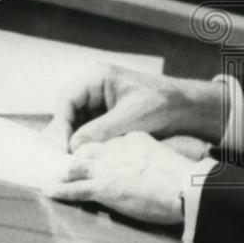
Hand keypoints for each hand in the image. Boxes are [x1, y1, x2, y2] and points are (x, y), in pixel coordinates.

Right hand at [42, 63, 224, 151]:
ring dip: (73, 143)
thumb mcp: (129, 118)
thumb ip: (99, 131)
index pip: (66, 101)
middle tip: (62, 161)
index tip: (61, 149)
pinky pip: (86, 131)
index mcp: (96, 77)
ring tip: (72, 164)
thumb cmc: (159, 105)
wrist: (183, 109)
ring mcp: (97, 103)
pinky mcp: (103, 117)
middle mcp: (92, 88)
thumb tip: (72, 147)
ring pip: (74, 125)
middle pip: (67, 113)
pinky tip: (85, 160)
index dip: (60, 125)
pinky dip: (85, 145)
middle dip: (64, 136)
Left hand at [43, 132, 198, 224]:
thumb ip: (149, 161)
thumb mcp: (163, 159)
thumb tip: (147, 172)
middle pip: (89, 150)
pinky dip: (59, 191)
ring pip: (77, 167)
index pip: (110, 143)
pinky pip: (74, 189)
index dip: (101, 153)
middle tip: (69, 168)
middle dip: (78, 159)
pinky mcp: (102, 187)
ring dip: (65, 174)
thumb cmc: (180, 177)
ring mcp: (107, 168)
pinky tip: (49, 192)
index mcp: (133, 140)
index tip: (98, 159)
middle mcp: (116, 149)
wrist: (182, 186)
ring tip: (54, 178)